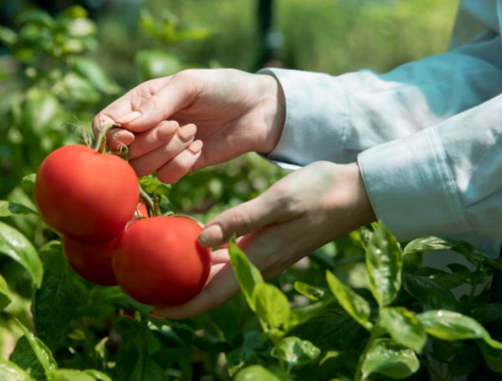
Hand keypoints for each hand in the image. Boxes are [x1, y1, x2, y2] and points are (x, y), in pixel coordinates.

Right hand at [93, 69, 284, 182]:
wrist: (260, 109)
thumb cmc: (223, 87)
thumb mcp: (190, 84)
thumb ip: (158, 103)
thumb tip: (127, 125)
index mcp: (141, 101)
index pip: (105, 122)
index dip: (112, 134)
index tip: (133, 134)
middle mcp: (146, 127)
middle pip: (124, 151)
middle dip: (151, 142)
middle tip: (180, 126)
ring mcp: (163, 149)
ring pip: (144, 168)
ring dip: (169, 153)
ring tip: (193, 133)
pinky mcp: (181, 166)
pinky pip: (166, 178)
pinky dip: (182, 165)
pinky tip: (200, 148)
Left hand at [150, 161, 375, 318]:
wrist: (357, 193)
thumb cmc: (319, 192)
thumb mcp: (277, 201)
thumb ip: (239, 220)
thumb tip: (200, 241)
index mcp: (259, 257)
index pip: (214, 295)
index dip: (182, 306)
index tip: (151, 309)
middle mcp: (261, 263)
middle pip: (213, 291)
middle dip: (180, 294)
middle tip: (144, 287)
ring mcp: (267, 255)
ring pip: (222, 277)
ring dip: (194, 278)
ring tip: (162, 269)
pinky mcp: (271, 244)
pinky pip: (233, 262)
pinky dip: (211, 261)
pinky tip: (196, 246)